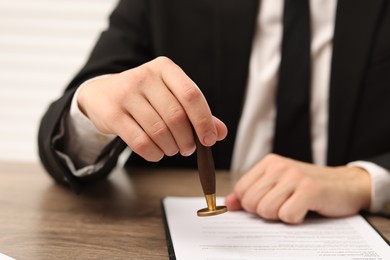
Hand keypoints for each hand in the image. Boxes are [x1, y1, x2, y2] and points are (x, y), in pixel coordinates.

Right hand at [77, 56, 227, 160]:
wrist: (102, 94)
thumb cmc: (144, 97)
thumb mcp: (170, 96)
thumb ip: (196, 112)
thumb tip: (220, 132)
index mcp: (165, 68)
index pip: (191, 95)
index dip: (204, 121)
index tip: (209, 139)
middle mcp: (145, 76)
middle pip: (176, 116)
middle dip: (187, 140)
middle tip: (188, 148)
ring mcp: (126, 93)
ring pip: (159, 131)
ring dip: (171, 148)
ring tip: (172, 149)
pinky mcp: (112, 114)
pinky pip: (140, 142)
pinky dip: (154, 154)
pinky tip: (156, 153)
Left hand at [225, 154, 370, 223]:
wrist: (347, 185)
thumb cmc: (309, 187)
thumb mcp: (278, 185)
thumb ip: (251, 192)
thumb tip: (229, 204)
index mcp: (269, 163)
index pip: (241, 190)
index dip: (251, 205)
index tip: (267, 203)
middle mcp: (279, 166)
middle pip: (251, 203)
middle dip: (266, 212)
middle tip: (284, 205)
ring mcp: (295, 176)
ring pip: (266, 210)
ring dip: (281, 216)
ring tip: (294, 205)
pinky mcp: (310, 190)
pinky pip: (287, 216)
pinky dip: (296, 219)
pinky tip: (305, 209)